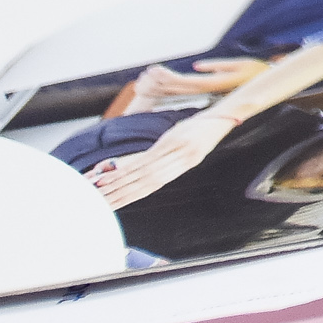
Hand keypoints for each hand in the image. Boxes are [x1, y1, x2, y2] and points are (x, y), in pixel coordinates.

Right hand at [87, 113, 235, 208]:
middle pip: (143, 186)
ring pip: (143, 176)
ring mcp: (175, 155)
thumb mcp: (184, 142)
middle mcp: (177, 165)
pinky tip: (115, 174)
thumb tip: (146, 162)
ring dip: (118, 186)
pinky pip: (148, 160)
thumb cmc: (203, 127)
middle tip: (96, 207)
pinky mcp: (175, 144)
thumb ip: (165, 154)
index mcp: (180, 167)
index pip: (149, 187)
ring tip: (98, 194)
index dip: (128, 197)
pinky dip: (130, 169)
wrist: (226, 115)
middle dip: (119, 197)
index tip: (109, 206)